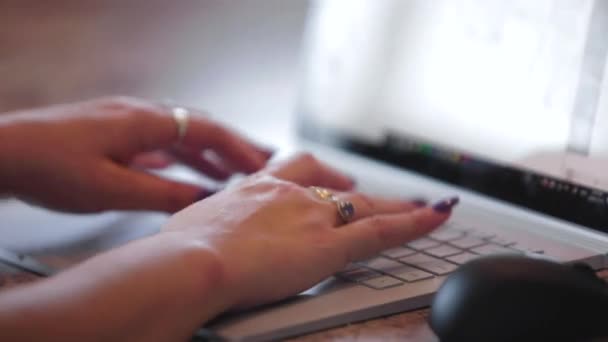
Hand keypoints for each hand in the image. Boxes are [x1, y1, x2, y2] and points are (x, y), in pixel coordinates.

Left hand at [0, 96, 271, 212]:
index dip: (238, 147)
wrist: (3, 152)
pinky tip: (180, 168)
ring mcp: (124, 121)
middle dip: (231, 145)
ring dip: (206, 152)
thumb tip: (205, 199)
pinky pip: (156, 141)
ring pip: (178, 134)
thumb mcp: (113, 189)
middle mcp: (139, 114)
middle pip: (197, 126)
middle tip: (259, 160)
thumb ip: (163, 194)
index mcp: (144, 122)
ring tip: (230, 171)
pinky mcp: (110, 132)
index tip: (262, 164)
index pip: (206, 129)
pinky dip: (178, 155)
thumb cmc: (50, 167)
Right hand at [163, 154, 454, 307]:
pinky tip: (437, 217)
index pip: (293, 174)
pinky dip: (414, 224)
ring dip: (395, 205)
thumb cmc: (180, 249)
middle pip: (335, 184)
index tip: (325, 180)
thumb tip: (194, 234)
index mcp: (254, 188)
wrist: (191, 262)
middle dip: (354, 187)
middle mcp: (289, 194)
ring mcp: (312, 217)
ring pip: (366, 206)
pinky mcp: (330, 245)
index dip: (314, 176)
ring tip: (419, 206)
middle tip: (366, 191)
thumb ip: (205, 225)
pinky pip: (382, 231)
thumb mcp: (190, 225)